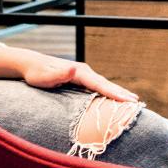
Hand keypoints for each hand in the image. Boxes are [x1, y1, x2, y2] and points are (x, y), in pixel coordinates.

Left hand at [15, 51, 139, 101]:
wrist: (30, 64)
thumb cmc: (36, 73)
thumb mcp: (45, 76)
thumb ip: (59, 74)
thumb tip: (74, 68)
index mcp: (79, 72)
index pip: (99, 84)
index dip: (113, 92)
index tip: (127, 100)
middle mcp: (84, 71)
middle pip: (105, 84)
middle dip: (121, 93)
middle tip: (137, 102)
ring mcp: (83, 74)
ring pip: (103, 85)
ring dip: (117, 92)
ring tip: (132, 101)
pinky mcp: (80, 79)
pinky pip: (98, 87)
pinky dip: (108, 92)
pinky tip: (114, 98)